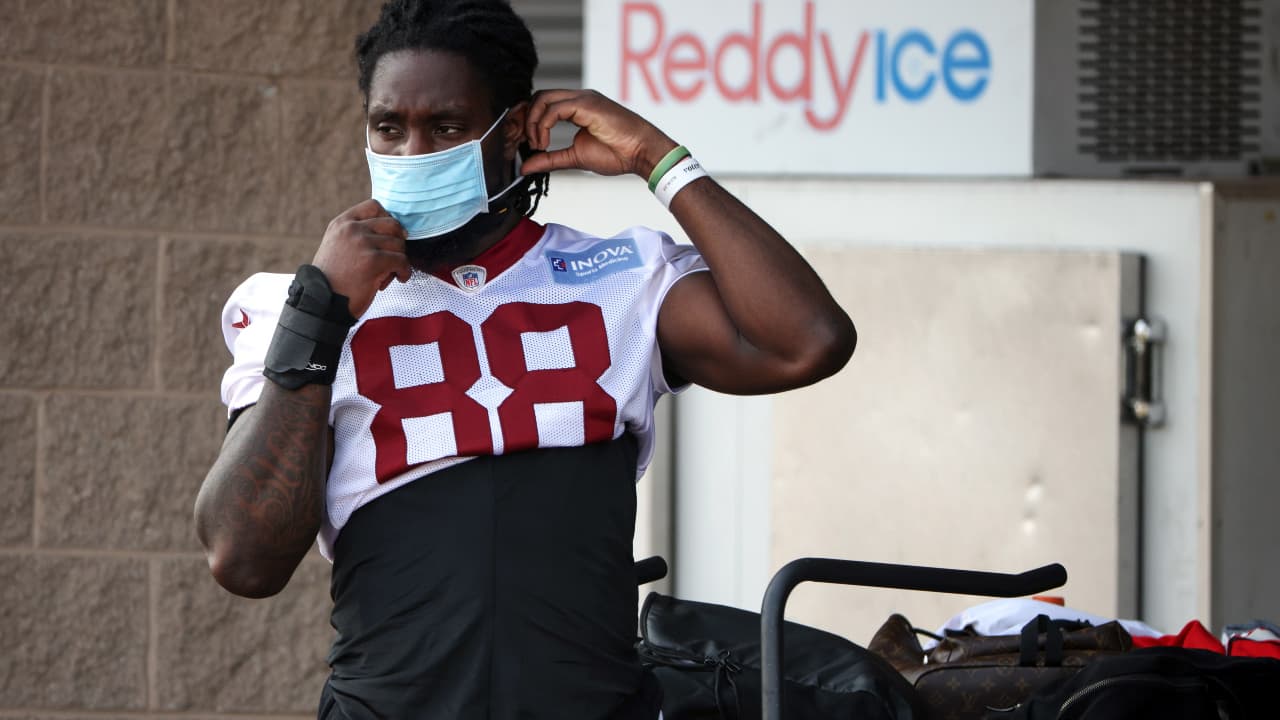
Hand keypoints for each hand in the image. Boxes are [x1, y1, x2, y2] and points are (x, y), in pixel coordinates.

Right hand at [311, 199, 410, 317]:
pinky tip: (399, 278)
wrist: (322, 303)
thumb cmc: (333, 280)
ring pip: (399, 244)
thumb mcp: (337, 246)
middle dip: (398, 241)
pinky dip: (405, 271)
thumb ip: (356, 234)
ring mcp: (362, 243)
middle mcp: (351, 229)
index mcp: (342, 223)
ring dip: (399, 260)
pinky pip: (402, 261)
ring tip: (389, 274)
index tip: (391, 235)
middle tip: (394, 258)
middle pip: (392, 224)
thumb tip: (391, 232)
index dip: (388, 219)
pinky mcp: (373, 261)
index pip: (374, 206)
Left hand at [521, 89, 677, 178]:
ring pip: (543, 99)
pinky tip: (546, 144)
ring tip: (538, 146)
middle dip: (526, 120)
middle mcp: (578, 98)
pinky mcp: (586, 104)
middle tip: (528, 144)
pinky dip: (544, 126)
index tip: (528, 145)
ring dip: (533, 123)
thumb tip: (526, 167)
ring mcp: (582, 98)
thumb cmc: (617, 154)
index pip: (542, 104)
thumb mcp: (575, 157)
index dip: (529, 122)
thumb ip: (550, 160)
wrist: (641, 152)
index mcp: (576, 107)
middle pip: (538, 97)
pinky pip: (554, 109)